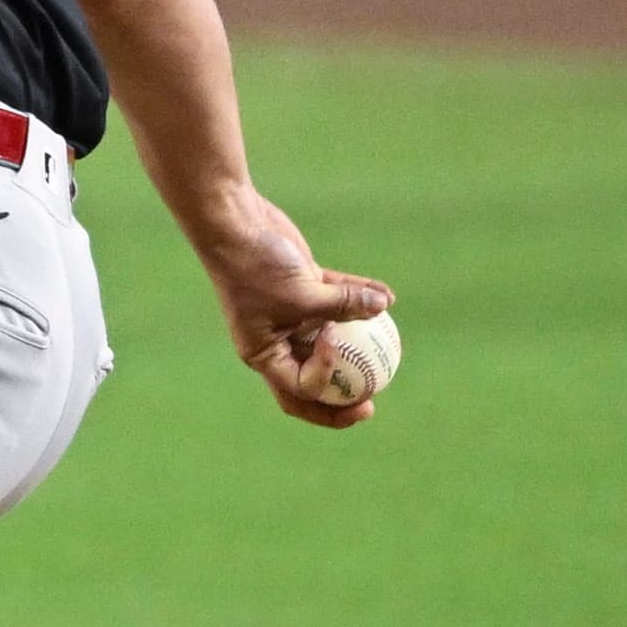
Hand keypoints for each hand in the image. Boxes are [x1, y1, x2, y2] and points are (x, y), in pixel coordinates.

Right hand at [195, 189, 394, 427]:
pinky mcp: (305, 286)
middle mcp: (278, 340)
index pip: (297, 387)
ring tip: (389, 351)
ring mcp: (293, 314)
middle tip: (371, 404)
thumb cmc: (257, 268)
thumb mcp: (301, 293)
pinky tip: (388, 295)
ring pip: (331, 337)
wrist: (237, 222)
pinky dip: (360, 297)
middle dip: (341, 394)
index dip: (324, 381)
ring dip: (359, 341)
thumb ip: (343, 303)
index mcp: (265, 354)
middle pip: (314, 378)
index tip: (338, 349)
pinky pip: (338, 298)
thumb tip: (383, 306)